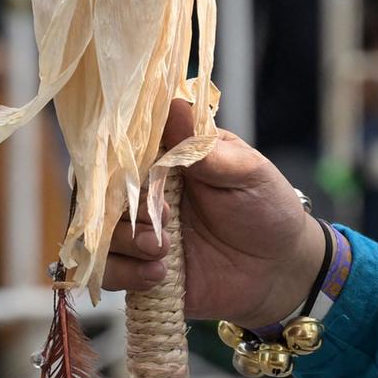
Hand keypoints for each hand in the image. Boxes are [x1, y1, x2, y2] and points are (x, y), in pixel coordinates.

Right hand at [101, 98, 328, 325]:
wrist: (280, 268)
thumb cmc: (267, 208)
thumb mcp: (247, 172)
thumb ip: (205, 148)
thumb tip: (174, 105)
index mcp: (169, 158)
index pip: (126, 146)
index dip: (122, 157)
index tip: (140, 173)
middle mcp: (147, 192)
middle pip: (103, 191)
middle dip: (125, 207)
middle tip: (163, 218)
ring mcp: (140, 231)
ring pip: (98, 232)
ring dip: (125, 241)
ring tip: (162, 249)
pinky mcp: (138, 268)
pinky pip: (106, 271)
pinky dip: (125, 273)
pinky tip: (159, 273)